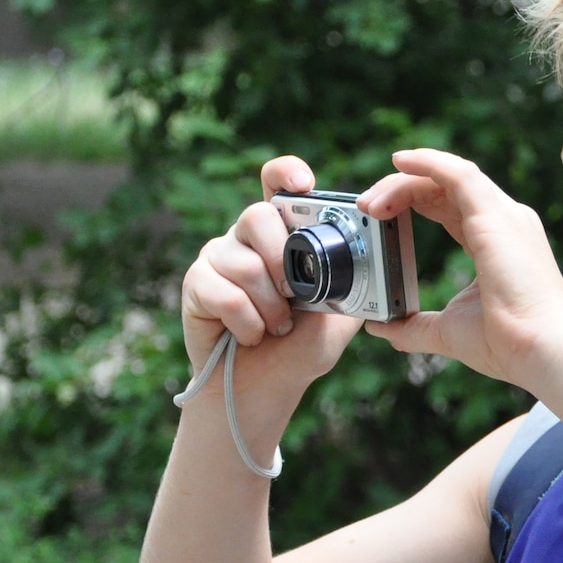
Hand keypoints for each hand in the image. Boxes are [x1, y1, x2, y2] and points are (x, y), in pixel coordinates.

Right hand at [177, 155, 364, 385]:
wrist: (266, 389)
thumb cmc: (301, 348)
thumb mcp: (340, 316)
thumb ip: (350, 282)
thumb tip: (366, 258)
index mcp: (284, 233)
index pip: (277, 184)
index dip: (286, 173)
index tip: (303, 183)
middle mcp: (247, 237)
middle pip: (257, 216)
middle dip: (282, 257)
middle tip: (295, 294)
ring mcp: (217, 257)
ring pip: (244, 263)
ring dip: (270, 305)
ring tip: (278, 327)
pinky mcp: (196, 284)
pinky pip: (224, 295)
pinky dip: (247, 323)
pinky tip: (251, 335)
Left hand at [357, 149, 562, 390]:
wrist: (542, 352)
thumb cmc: (509, 344)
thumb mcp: (449, 331)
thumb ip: (415, 326)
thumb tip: (381, 327)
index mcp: (496, 241)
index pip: (449, 204)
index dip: (411, 202)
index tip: (378, 217)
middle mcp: (505, 220)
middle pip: (444, 186)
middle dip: (399, 191)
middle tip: (365, 209)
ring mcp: (504, 215)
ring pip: (447, 175)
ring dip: (403, 181)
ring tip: (370, 202)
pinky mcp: (496, 216)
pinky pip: (457, 173)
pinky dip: (427, 161)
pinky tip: (400, 161)